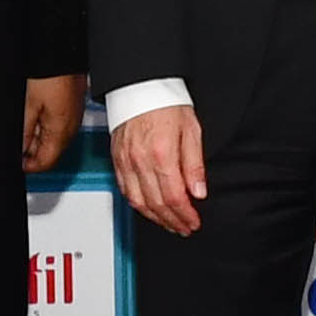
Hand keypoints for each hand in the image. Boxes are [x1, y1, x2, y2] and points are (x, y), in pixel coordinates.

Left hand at [19, 72, 83, 179]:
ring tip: (24, 129)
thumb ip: (24, 133)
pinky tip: (35, 115)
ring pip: (55, 139)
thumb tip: (20, 151)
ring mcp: (74, 117)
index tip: (17, 163)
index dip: (28, 167)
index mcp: (61, 132)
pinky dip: (47, 125)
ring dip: (39, 139)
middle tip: (17, 148)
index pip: (45, 163)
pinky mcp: (73, 106)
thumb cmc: (50, 74)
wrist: (63, 54)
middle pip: (51, 153)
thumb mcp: (28, 106)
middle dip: (32, 153)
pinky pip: (60, 124)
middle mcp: (72, 128)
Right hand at [108, 103, 205, 235]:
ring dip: (155, 218)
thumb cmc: (166, 103)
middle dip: (173, 221)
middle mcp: (141, 161)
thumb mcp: (191, 130)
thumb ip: (194, 164)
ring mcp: (126, 161)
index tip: (194, 222)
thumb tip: (199, 192)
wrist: (141, 86)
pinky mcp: (117, 160)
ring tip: (169, 224)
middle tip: (185, 228)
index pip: (174, 197)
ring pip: (138, 202)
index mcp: (162, 154)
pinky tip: (149, 209)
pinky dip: (138, 205)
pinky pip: (125, 190)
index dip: (185, 215)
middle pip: (156, 204)